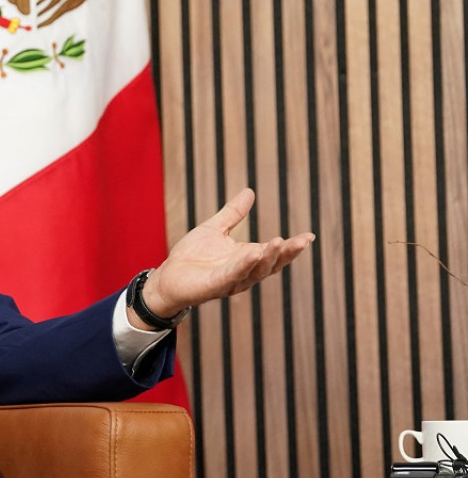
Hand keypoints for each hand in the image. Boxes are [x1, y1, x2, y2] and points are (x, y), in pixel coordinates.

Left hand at [135, 188, 313, 325]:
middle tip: (303, 241)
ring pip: (256, 271)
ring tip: (280, 242)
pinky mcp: (215, 285)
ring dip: (269, 257)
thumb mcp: (215, 229)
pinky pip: (232, 275)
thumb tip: (250, 191)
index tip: (309, 236)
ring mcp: (231, 280)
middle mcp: (244, 272)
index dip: (292, 246)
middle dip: (287, 253)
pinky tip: (253, 254)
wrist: (167, 277)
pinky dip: (244, 266)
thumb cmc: (191, 257)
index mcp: (247, 258)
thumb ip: (233, 213)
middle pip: (271, 264)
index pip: (274, 252)